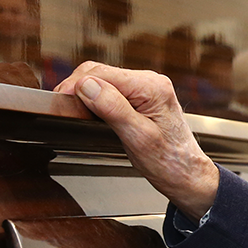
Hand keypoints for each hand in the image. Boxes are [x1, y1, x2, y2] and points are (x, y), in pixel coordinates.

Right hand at [54, 62, 219, 220]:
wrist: (187, 175)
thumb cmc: (170, 162)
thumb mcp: (138, 138)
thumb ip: (113, 108)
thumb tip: (87, 86)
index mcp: (152, 87)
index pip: (100, 73)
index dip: (75, 86)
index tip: (60, 102)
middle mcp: (151, 81)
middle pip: (99, 72)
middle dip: (78, 87)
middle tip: (64, 109)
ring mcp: (147, 87)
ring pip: (103, 79)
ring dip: (85, 92)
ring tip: (76, 111)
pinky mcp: (142, 97)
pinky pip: (111, 89)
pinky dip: (96, 97)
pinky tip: (91, 111)